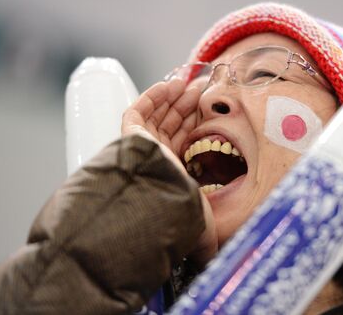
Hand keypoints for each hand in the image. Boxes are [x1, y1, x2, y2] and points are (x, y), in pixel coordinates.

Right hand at [122, 78, 217, 264]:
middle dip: (187, 106)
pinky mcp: (129, 137)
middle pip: (172, 125)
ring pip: (158, 116)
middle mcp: (155, 161)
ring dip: (174, 97)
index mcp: (171, 175)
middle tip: (203, 89)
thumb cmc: (179, 217)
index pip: (184, 142)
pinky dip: (154, 96)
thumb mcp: (202, 222)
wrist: (157, 209)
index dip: (196, 124)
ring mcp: (141, 149)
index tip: (210, 109)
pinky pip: (138, 110)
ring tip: (191, 83)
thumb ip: (206, 238)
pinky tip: (171, 85)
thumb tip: (212, 259)